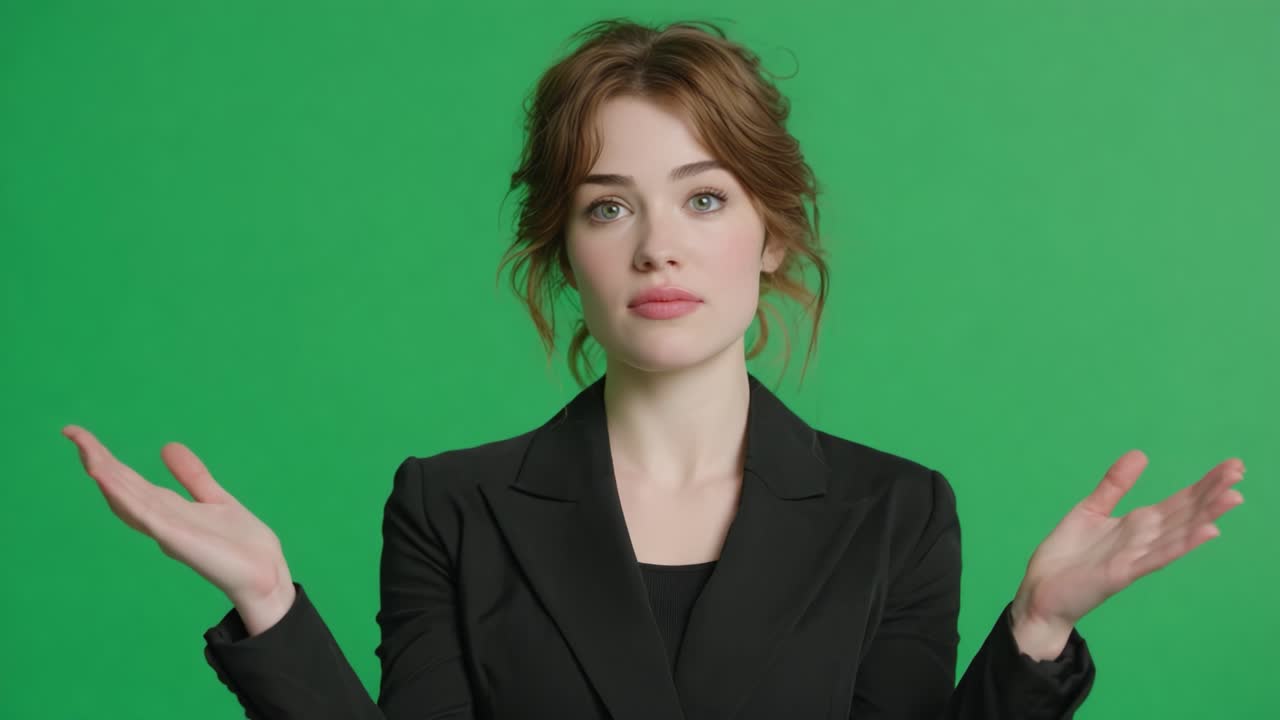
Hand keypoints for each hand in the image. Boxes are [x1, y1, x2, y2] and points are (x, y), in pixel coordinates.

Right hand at [63, 424, 292, 607]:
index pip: (130, 481)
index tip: (82, 435)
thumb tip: (167, 446)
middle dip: (97, 460)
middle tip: (72, 431)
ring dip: (106, 475)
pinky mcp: (176, 539)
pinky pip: (146, 515)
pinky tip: (111, 482)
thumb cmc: (241, 545)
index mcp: (168, 509)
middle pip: (122, 486)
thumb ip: (191, 476)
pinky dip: (126, 498)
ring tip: (85, 452)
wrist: (265, 576)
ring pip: (128, 498)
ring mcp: (166, 529)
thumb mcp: (214, 499)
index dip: (106, 459)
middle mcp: (161, 519)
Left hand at [1010, 450, 1244, 651]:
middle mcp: (1143, 540)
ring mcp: (1135, 557)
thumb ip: (1114, 485)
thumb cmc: (1066, 556)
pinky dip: (1181, 544)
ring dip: (1205, 515)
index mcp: (1137, 525)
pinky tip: (1206, 532)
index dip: (1204, 485)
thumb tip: (1141, 454)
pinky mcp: (1122, 573)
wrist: (1041, 594)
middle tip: (1239, 471)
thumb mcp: (1090, 510)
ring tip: (1232, 497)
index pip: (1178, 502)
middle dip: (1211, 493)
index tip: (1232, 466)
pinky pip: (1156, 557)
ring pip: (1177, 533)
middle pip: (1184, 513)